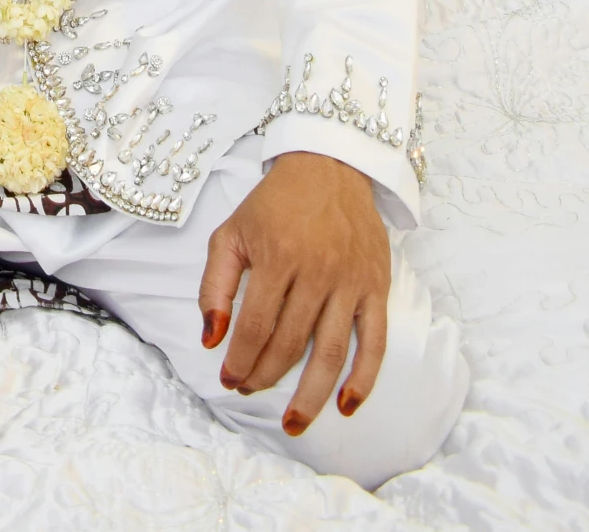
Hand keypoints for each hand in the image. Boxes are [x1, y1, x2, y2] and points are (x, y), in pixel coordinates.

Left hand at [198, 153, 390, 436]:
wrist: (329, 165)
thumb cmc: (274, 202)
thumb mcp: (232, 231)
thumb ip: (214, 284)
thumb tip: (211, 339)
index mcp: (277, 256)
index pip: (256, 325)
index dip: (240, 359)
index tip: (229, 379)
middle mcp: (317, 271)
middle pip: (290, 343)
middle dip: (265, 376)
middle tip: (249, 390)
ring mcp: (350, 281)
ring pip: (331, 352)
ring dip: (311, 395)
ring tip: (294, 423)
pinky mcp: (378, 287)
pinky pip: (375, 342)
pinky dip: (364, 378)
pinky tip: (347, 405)